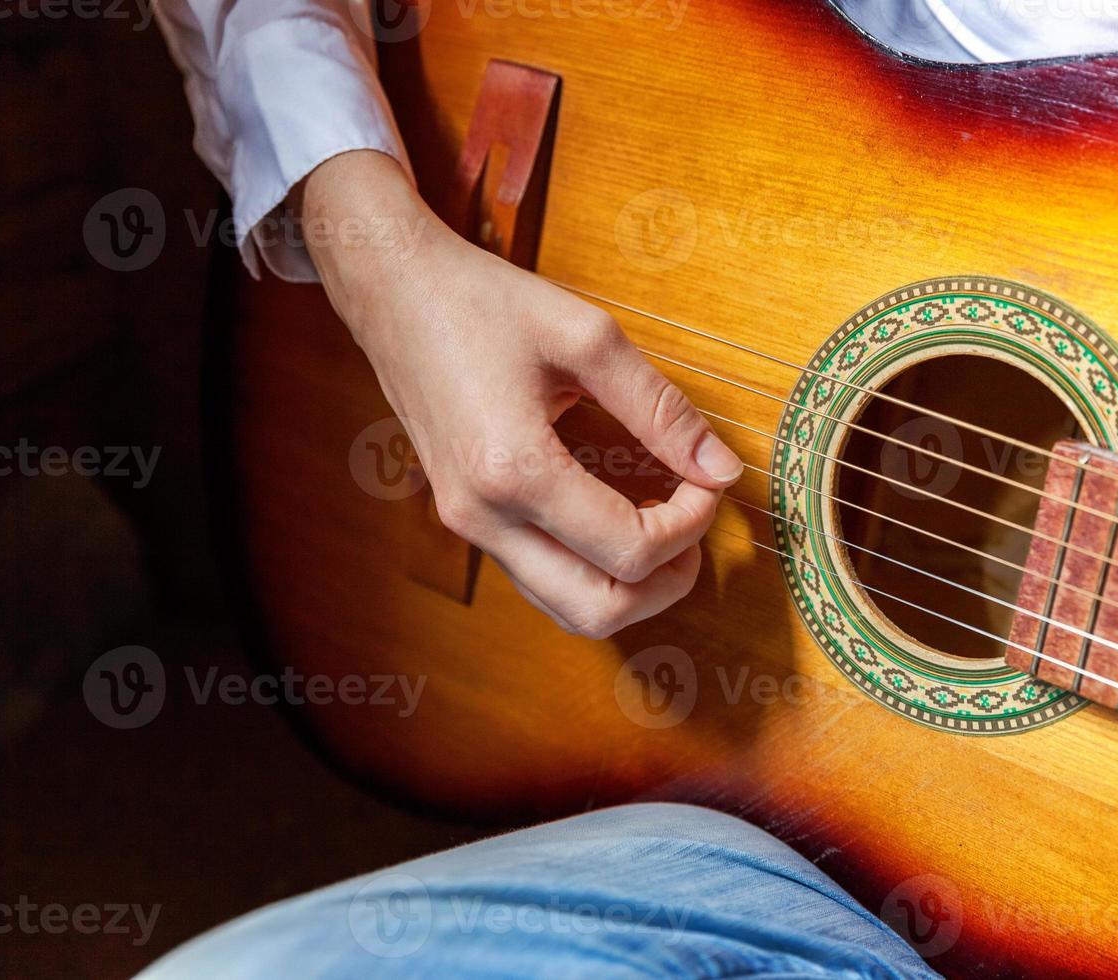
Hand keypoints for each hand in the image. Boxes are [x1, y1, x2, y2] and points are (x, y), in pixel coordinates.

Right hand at [301, 150, 741, 637]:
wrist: (395, 292)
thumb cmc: (483, 302)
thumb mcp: (588, 338)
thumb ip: (662, 408)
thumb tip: (722, 467)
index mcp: (514, 469)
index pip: (629, 548)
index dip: (690, 525)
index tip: (707, 480)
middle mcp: (483, 516)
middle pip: (598, 610)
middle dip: (666, 583)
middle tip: (695, 529)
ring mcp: (468, 526)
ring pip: (566, 609)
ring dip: (629, 589)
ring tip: (666, 532)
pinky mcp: (466, 520)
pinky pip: (541, 580)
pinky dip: (592, 571)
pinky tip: (620, 522)